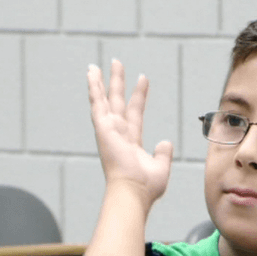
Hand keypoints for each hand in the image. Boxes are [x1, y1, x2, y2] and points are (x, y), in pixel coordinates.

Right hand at [87, 60, 172, 209]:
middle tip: (116, 63)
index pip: (135, 112)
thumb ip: (163, 153)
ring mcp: (109, 130)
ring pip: (105, 100)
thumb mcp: (161, 167)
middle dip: (117, 83)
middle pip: (118, 102)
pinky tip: (91, 74)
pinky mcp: (103, 129)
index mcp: (131, 142)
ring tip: (98, 65)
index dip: (139, 95)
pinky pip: (97, 104)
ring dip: (102, 82)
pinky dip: (93, 89)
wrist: (133, 192)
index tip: (143, 78)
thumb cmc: (146, 187)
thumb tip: (165, 142)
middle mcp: (118, 133)